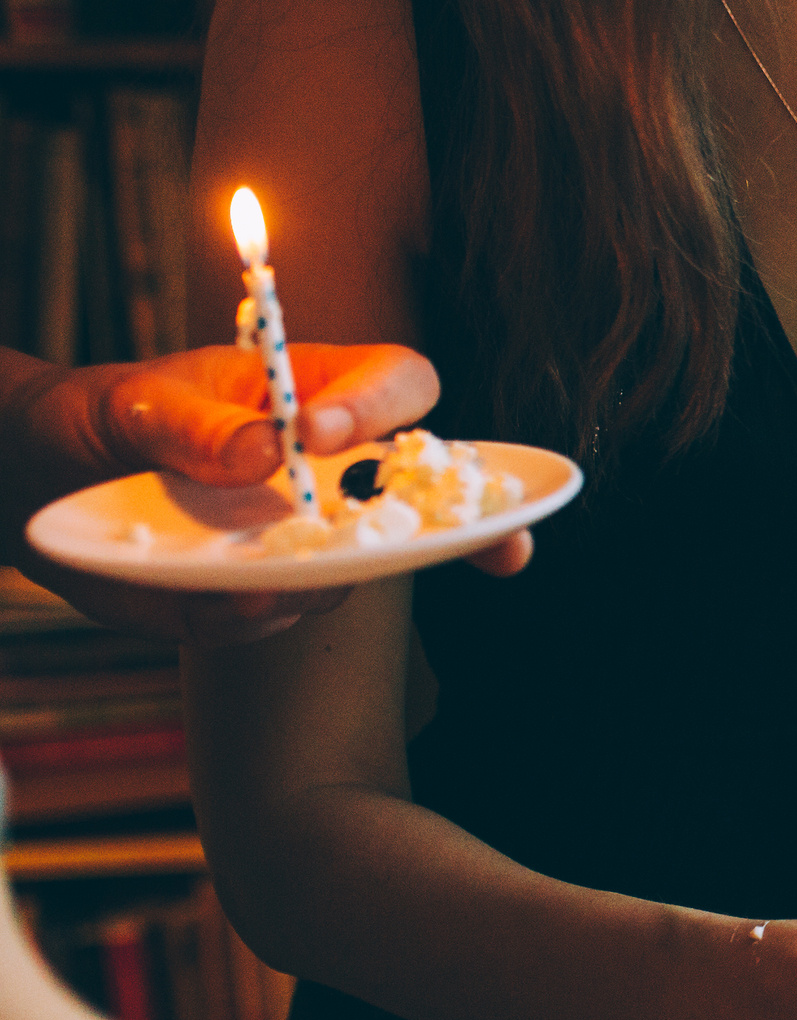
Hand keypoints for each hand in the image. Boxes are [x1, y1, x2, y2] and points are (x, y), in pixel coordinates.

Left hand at [5, 343, 533, 643]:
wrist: (41, 480)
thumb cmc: (102, 418)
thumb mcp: (135, 403)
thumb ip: (192, 425)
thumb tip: (267, 452)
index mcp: (317, 392)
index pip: (398, 383)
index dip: (383, 406)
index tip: (320, 433)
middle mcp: (335, 472)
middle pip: (437, 490)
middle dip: (483, 523)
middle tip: (504, 550)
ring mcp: (312, 539)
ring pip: (361, 567)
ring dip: (322, 575)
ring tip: (251, 574)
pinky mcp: (270, 593)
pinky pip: (283, 613)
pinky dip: (251, 612)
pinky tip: (213, 597)